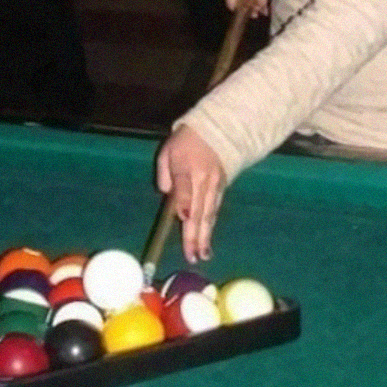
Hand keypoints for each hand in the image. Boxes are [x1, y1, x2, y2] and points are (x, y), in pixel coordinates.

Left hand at [156, 124, 225, 263]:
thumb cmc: (186, 141)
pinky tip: (207, 239)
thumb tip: (167, 196)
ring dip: (205, 235)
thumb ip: (165, 174)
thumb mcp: (168, 152)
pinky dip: (211, 225)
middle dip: (195, 233)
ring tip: (202, 254)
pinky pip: (215, 209)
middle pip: (199, 209)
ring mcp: (214, 185)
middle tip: (192, 255)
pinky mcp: (222, 187)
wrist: (217, 130)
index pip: (185, 187)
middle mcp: (203, 179)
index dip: (185, 201)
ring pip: (209, 213)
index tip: (184, 217)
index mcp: (187, 167)